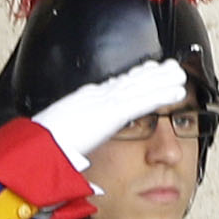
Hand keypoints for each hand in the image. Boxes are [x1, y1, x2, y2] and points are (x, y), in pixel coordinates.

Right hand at [36, 56, 190, 165]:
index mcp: (80, 101)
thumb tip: (73, 153)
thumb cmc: (41, 147)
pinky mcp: (114, 112)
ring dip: (162, 80)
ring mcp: (105, 102)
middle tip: (168, 65)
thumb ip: (69, 142)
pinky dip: (162, 95)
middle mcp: (95, 97)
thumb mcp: (55, 140)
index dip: (129, 77)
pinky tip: (177, 92)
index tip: (141, 71)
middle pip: (128, 81)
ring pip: (140, 87)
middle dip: (150, 72)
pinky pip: (144, 101)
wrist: (38, 147)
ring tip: (179, 76)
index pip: (110, 86)